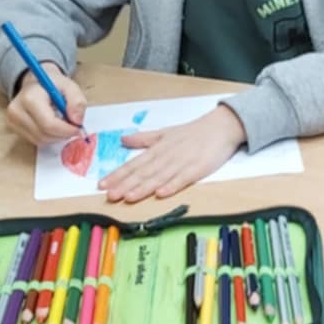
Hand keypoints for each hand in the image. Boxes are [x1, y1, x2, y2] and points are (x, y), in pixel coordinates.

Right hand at [4, 66, 87, 145]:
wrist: (35, 83)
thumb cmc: (52, 84)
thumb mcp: (69, 86)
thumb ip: (77, 101)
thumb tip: (77, 121)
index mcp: (29, 98)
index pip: (48, 124)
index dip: (66, 130)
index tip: (78, 128)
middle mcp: (17, 111)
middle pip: (44, 135)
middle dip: (63, 134)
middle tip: (73, 126)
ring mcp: (13, 121)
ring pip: (41, 141)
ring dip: (56, 136)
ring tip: (62, 123)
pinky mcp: (15, 129)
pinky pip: (36, 141)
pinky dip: (49, 137)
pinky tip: (53, 126)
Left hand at [99, 106, 246, 202]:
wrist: (221, 126)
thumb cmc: (193, 132)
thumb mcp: (165, 133)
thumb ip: (143, 139)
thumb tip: (123, 140)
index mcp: (157, 149)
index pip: (134, 163)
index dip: (118, 174)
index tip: (102, 184)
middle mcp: (166, 156)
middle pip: (143, 172)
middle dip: (125, 184)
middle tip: (110, 195)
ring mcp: (182, 162)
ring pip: (159, 177)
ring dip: (144, 187)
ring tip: (129, 197)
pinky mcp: (198, 168)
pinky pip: (183, 178)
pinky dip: (172, 185)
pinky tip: (161, 194)